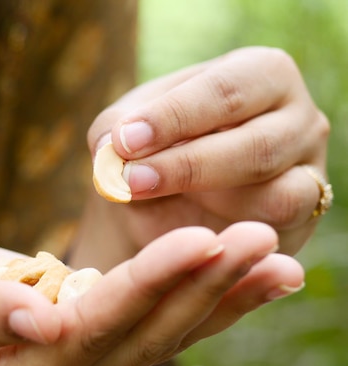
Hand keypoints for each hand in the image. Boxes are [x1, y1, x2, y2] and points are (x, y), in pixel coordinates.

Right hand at [0, 222, 301, 365]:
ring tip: (276, 260)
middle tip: (260, 238)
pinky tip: (236, 273)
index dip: (147, 287)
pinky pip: (146, 320)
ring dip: (216, 297)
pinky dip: (194, 297)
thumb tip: (38, 315)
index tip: (203, 239)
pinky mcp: (81, 339)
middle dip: (201, 288)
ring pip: (155, 334)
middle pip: (139, 338)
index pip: (90, 333)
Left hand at [87, 46, 329, 256]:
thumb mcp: (128, 131)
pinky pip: (278, 231)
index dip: (174, 116)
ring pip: (277, 195)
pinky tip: (187, 229)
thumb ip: (113, 132)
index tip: (125, 141)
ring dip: (210, 207)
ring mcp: (309, 170)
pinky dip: (232, 234)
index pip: (225, 89)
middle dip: (187, 165)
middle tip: (130, 180)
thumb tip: (112, 146)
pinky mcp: (304, 217)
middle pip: (256, 144)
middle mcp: (297, 117)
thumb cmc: (156, 150)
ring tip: (147, 199)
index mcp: (258, 74)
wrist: (170, 203)